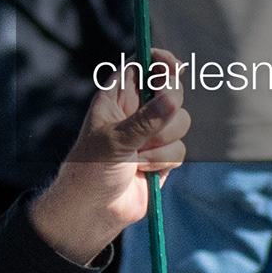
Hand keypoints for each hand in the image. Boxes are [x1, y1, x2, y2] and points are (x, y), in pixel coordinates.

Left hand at [25, 71, 187, 265]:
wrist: (93, 211)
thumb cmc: (90, 170)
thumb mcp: (114, 141)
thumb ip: (145, 120)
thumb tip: (172, 99)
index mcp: (117, 96)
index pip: (144, 65)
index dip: (161, 61)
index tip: (173, 68)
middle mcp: (136, 111)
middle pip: (171, 91)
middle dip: (167, 110)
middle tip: (150, 129)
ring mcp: (151, 134)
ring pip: (181, 122)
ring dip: (161, 144)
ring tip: (136, 158)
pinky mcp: (163, 157)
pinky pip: (180, 149)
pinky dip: (163, 162)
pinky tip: (142, 172)